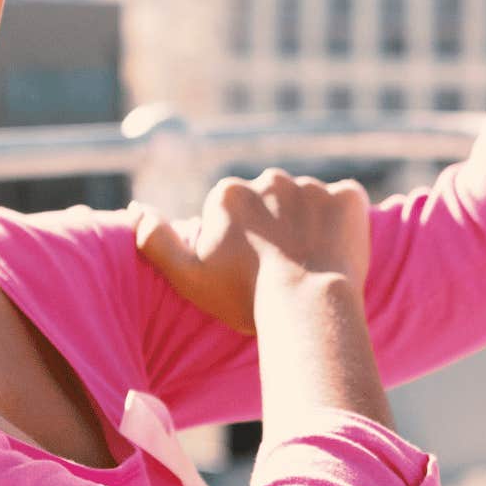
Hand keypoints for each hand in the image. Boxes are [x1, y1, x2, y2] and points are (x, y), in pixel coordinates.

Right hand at [132, 168, 370, 336]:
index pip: (233, 212)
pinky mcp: (349, 197)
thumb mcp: (187, 275)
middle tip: (282, 269)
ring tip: (312, 266)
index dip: (240, 243)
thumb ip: (155, 240)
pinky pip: (347, 204)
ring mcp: (313, 185)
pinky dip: (345, 223)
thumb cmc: (245, 296)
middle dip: (275, 227)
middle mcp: (270, 178)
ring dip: (310, 225)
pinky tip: (340, 252)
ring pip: (308, 203)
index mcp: (229, 193)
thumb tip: (136, 209)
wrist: (307, 307)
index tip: (249, 270)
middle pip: (271, 202)